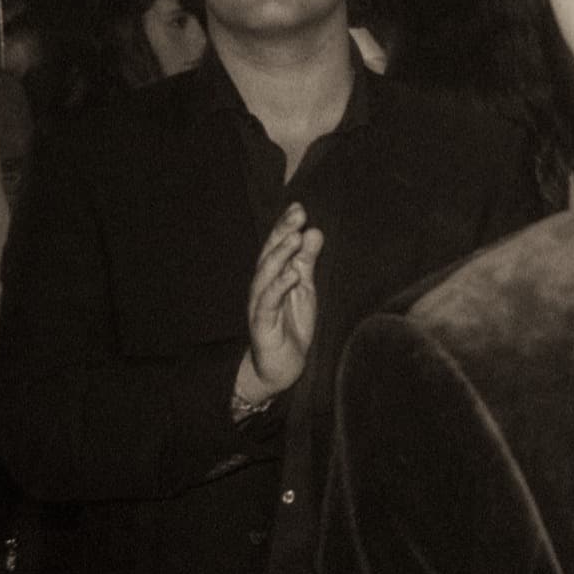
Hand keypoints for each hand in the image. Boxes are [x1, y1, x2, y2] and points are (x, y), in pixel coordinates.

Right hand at [244, 203, 323, 399]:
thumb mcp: (305, 289)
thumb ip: (307, 262)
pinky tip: (291, 274)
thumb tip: (314, 230)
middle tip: (298, 215)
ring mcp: (259, 305)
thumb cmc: (291, 325)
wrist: (280, 367)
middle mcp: (262, 287)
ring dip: (280, 255)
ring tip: (295, 238)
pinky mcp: (261, 324)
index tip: (298, 206)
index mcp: (272, 276)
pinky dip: (278, 286)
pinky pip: (268, 302)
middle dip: (282, 233)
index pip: (276, 246)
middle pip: (269, 255)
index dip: (285, 226)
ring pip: (265, 275)